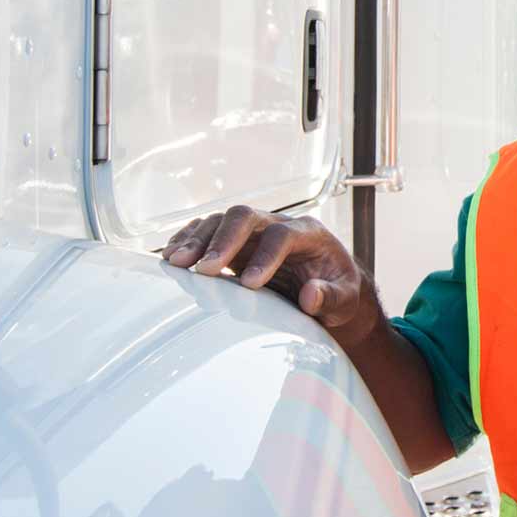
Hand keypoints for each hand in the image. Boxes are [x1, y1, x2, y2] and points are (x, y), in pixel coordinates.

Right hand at [160, 205, 376, 337]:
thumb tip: (311, 295)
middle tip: (204, 269)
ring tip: (176, 263)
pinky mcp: (234, 242)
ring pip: (221, 221)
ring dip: (197, 240)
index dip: (266, 256)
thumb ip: (332, 297)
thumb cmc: (338, 291)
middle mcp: (278, 224)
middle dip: (223, 240)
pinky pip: (207, 231)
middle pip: (246, 216)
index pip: (284, 234)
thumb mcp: (345, 299)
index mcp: (309, 233)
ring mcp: (254, 231)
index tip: (250, 285)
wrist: (328, 285)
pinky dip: (188, 241)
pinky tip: (170, 257)